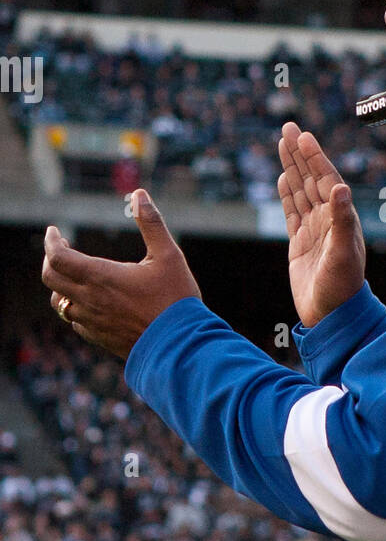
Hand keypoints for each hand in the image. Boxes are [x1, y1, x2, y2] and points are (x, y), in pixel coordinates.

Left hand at [42, 189, 201, 358]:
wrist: (180, 346)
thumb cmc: (176, 299)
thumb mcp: (169, 255)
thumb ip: (151, 223)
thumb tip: (139, 194)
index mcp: (101, 276)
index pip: (58, 257)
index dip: (51, 241)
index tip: (54, 232)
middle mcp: (89, 300)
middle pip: (51, 278)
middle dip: (51, 260)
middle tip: (61, 250)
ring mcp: (92, 322)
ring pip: (60, 302)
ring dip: (61, 285)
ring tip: (75, 275)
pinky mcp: (100, 338)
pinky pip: (75, 322)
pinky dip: (75, 307)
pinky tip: (91, 303)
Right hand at [277, 122, 364, 327]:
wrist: (331, 316)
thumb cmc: (342, 286)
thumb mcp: (343, 253)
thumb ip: (342, 220)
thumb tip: (340, 188)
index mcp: (341, 217)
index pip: (326, 179)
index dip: (314, 157)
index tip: (303, 135)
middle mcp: (329, 219)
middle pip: (311, 178)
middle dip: (300, 153)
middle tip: (288, 127)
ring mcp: (314, 229)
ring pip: (300, 191)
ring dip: (292, 167)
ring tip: (283, 144)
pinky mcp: (300, 243)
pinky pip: (292, 211)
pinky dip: (286, 193)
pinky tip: (283, 177)